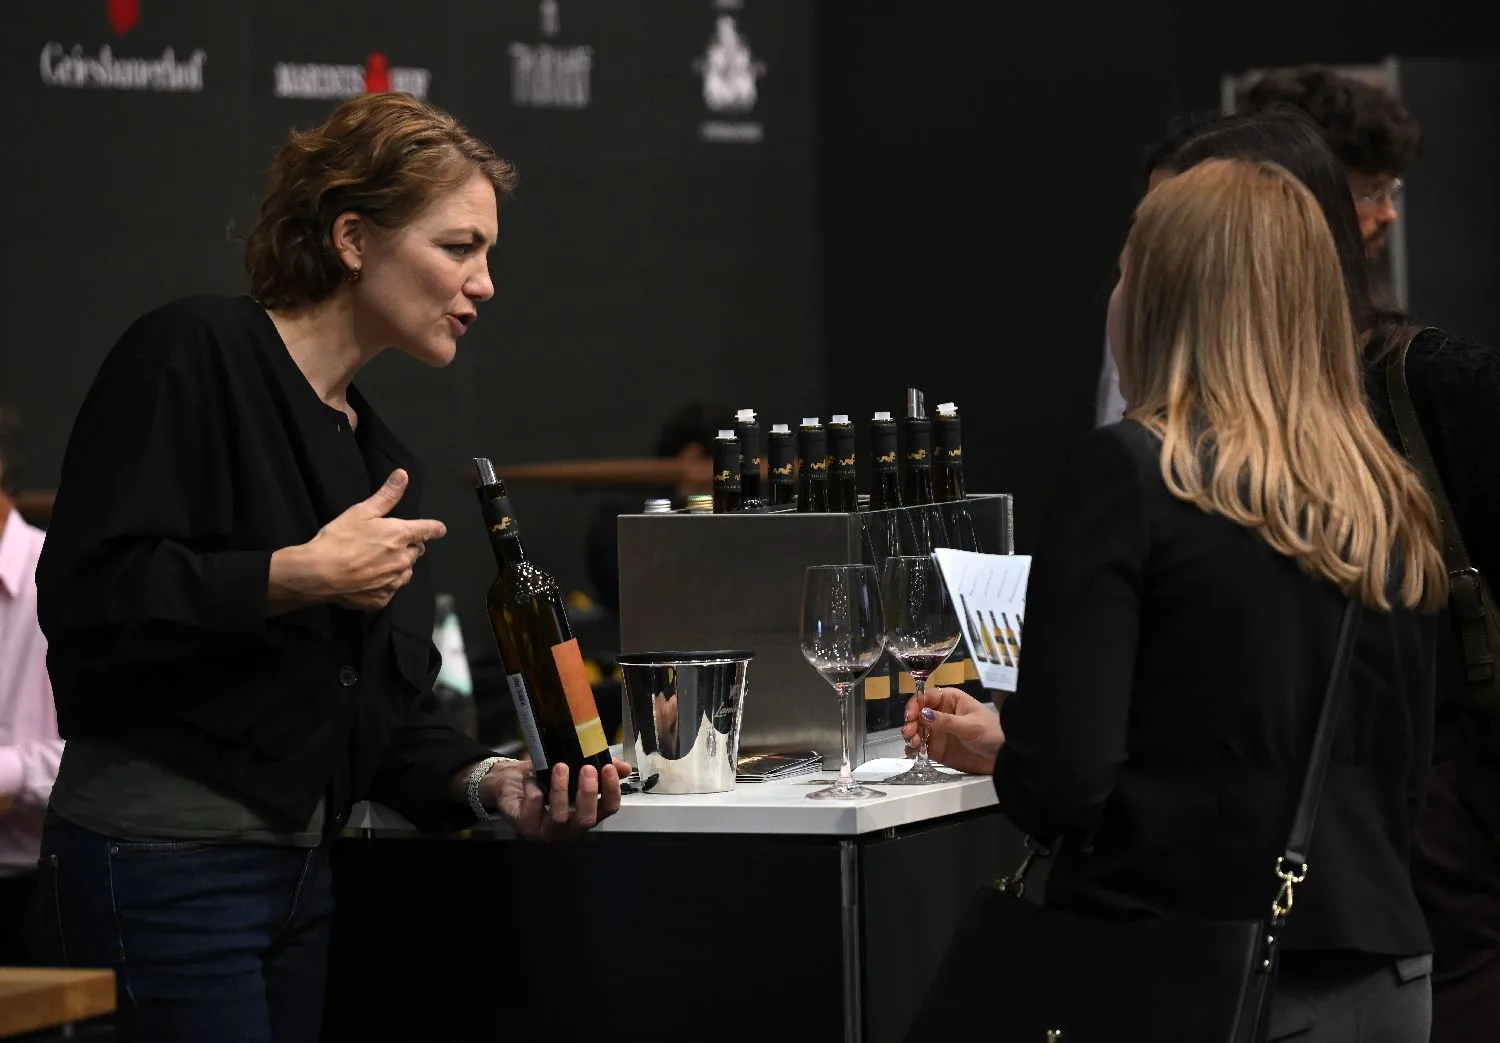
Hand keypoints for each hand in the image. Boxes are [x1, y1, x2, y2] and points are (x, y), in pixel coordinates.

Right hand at [272, 469, 446, 611]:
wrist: (319, 573)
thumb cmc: (339, 539)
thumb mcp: (361, 512)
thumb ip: (386, 495)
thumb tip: (403, 475)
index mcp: (401, 535)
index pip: (428, 530)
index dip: (434, 528)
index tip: (439, 529)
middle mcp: (403, 559)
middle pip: (416, 551)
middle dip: (408, 546)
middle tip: (387, 543)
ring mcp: (394, 581)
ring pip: (406, 571)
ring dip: (399, 566)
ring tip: (377, 561)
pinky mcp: (383, 598)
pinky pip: (391, 589)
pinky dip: (385, 584)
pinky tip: (369, 579)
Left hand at [483, 759, 631, 840]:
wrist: (511, 782)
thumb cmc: (545, 778)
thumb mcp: (573, 768)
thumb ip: (599, 768)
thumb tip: (624, 767)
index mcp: (586, 812)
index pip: (608, 809)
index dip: (611, 790)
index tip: (608, 768)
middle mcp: (570, 827)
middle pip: (587, 819)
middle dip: (588, 793)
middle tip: (587, 769)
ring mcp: (548, 831)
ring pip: (560, 818)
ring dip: (561, 791)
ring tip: (560, 767)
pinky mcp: (526, 827)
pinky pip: (533, 815)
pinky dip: (534, 794)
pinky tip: (533, 780)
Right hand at [901, 686, 1003, 775]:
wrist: (1002, 756)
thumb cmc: (991, 733)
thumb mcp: (969, 725)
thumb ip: (946, 721)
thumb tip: (923, 714)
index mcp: (950, 700)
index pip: (927, 697)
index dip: (916, 704)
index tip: (911, 715)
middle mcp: (940, 713)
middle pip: (918, 714)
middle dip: (911, 722)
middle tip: (910, 733)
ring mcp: (937, 731)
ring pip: (916, 730)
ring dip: (910, 735)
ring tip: (914, 744)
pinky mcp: (937, 747)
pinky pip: (920, 746)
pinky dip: (914, 749)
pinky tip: (914, 752)